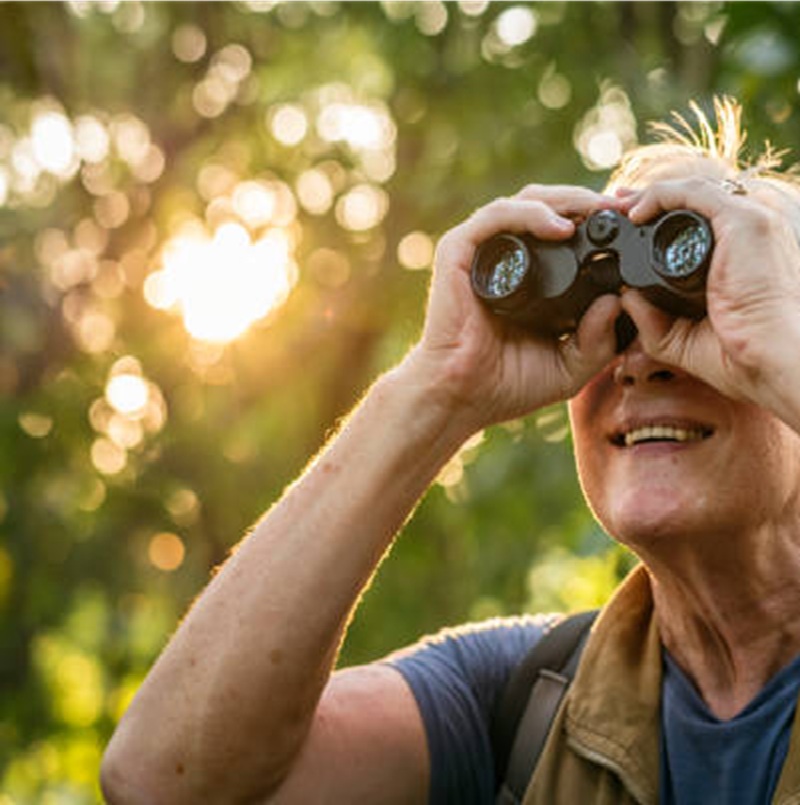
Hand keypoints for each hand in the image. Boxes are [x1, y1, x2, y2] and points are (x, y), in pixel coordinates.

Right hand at [406, 185, 622, 433]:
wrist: (461, 397)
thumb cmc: (505, 384)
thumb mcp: (569, 367)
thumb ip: (598, 342)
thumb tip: (617, 301)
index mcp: (532, 276)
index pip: (566, 229)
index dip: (599, 220)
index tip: (634, 223)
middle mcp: (507, 257)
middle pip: (551, 206)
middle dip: (589, 201)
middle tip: (626, 208)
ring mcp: (483, 253)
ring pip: (527, 201)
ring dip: (567, 199)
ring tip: (599, 210)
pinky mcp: (459, 252)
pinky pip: (496, 217)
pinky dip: (530, 214)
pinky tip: (559, 227)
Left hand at [618, 176, 799, 424]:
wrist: (769, 361)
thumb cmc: (738, 356)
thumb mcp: (680, 335)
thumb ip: (650, 317)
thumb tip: (623, 296)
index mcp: (743, 251)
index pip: (699, 218)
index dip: (661, 214)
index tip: (627, 220)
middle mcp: (752, 230)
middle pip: (693, 199)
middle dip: (650, 198)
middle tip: (615, 205)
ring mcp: (752, 220)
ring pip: (691, 190)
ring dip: (649, 194)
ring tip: (617, 206)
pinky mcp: (746, 221)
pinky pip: (695, 192)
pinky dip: (660, 195)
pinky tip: (635, 212)